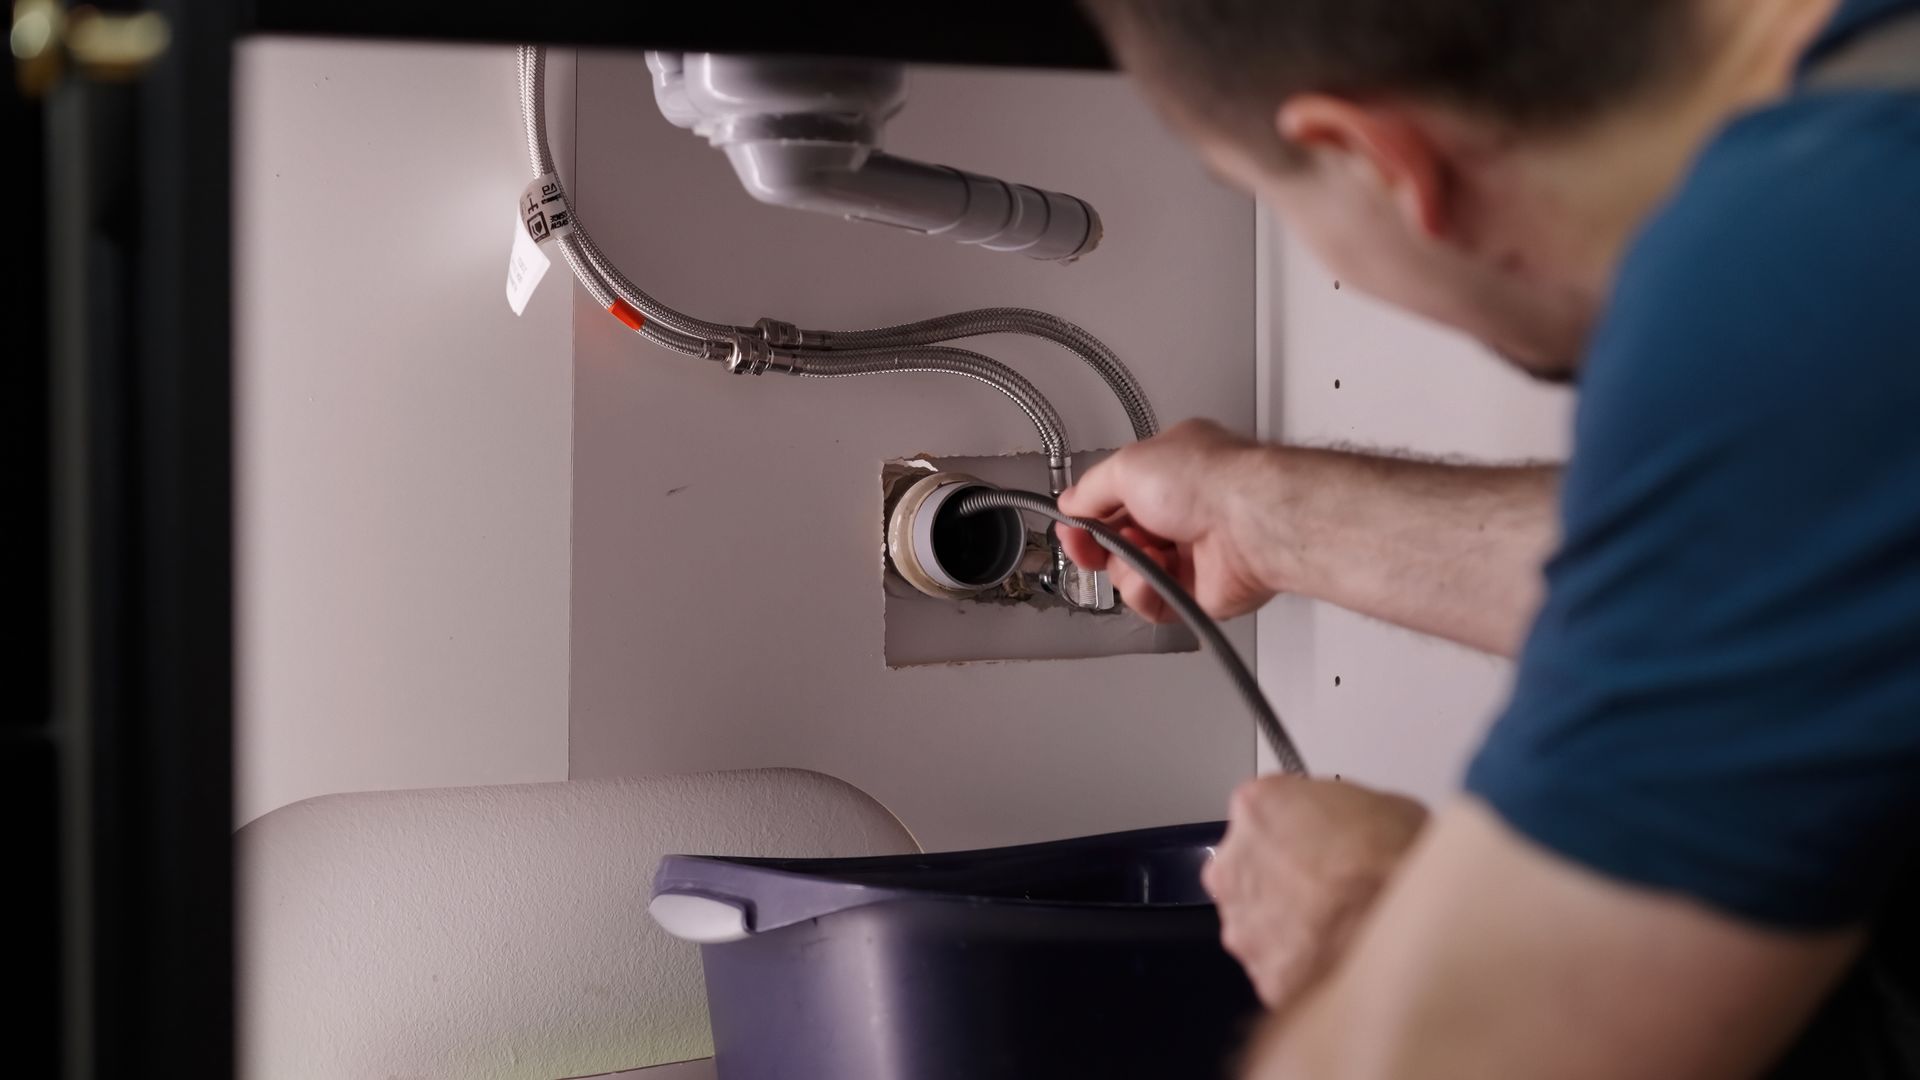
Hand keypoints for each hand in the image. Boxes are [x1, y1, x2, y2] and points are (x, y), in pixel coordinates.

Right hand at [1056, 419, 1284, 622]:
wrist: (1253, 521)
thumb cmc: (1209, 481)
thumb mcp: (1128, 465)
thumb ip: (1092, 489)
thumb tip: (1071, 503)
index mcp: (1169, 473)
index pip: (1115, 499)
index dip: (1088, 515)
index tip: (1071, 525)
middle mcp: (1181, 513)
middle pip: (1119, 541)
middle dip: (1096, 546)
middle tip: (1085, 548)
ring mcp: (1191, 555)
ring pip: (1132, 575)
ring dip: (1125, 567)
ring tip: (1142, 552)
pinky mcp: (1199, 593)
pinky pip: (1154, 604)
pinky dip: (1145, 594)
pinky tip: (1153, 577)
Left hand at [1203, 776, 1427, 1011]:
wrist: (1408, 922)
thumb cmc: (1396, 860)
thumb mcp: (1381, 804)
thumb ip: (1340, 814)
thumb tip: (1358, 828)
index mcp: (1257, 809)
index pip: (1260, 815)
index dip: (1294, 832)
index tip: (1315, 843)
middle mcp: (1235, 865)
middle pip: (1248, 872)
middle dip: (1281, 881)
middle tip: (1328, 888)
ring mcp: (1243, 924)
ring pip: (1259, 924)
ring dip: (1288, 926)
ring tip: (1339, 926)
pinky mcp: (1264, 974)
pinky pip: (1279, 968)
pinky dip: (1303, 967)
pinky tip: (1340, 958)